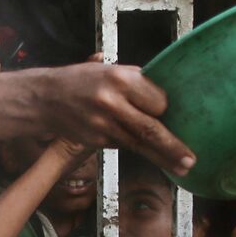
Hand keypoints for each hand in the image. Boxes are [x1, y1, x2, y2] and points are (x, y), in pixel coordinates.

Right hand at [35, 63, 194, 176]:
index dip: (168, 109)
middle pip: (151, 128)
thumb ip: (135, 81)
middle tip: (191, 159)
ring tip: (182, 167)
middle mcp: (112, 102)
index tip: (178, 116)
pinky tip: (148, 153)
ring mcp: (102, 124)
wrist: (44, 98)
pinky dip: (136, 147)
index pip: (158, 100)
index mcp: (120, 78)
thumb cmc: (80, 81)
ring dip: (162, 157)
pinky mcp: (96, 140)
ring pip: (139, 143)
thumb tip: (163, 93)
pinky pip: (123, 145)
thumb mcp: (108, 70)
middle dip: (173, 146)